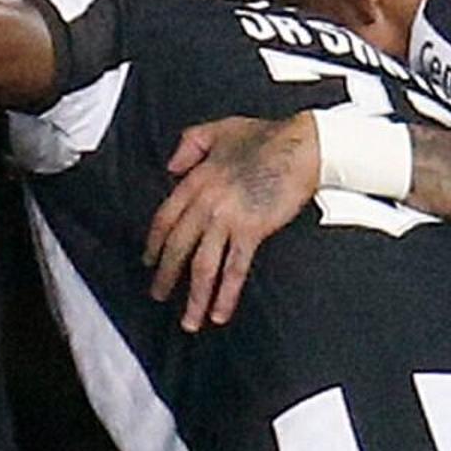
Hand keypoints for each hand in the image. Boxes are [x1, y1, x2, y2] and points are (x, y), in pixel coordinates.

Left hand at [147, 113, 319, 328]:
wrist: (302, 145)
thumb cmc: (267, 136)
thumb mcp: (220, 129)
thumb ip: (190, 144)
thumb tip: (171, 166)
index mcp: (197, 179)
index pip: (165, 218)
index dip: (155, 242)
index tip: (149, 260)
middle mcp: (207, 202)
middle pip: (178, 247)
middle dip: (166, 276)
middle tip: (158, 295)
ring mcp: (228, 218)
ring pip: (203, 265)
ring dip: (193, 296)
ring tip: (189, 320)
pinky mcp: (252, 230)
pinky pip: (234, 269)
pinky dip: (225, 294)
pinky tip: (219, 313)